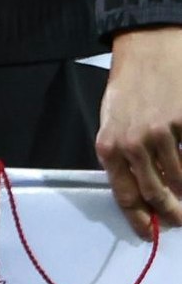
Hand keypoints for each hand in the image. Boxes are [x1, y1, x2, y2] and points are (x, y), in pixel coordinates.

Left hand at [97, 25, 181, 233]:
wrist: (148, 50)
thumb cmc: (130, 87)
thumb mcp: (114, 121)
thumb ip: (123, 155)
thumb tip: (139, 192)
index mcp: (108, 146)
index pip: (124, 194)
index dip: (139, 217)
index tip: (150, 233)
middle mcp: (132, 144)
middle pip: (155, 194)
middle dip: (171, 213)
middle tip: (180, 220)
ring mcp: (161, 134)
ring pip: (181, 181)